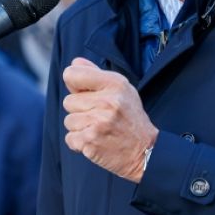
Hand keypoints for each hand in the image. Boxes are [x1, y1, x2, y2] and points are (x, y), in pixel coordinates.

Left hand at [62, 57, 158, 182]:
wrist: (145, 151)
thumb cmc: (131, 118)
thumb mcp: (122, 90)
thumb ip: (96, 74)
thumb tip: (75, 63)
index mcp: (114, 84)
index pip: (72, 74)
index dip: (74, 84)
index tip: (83, 92)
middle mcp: (106, 102)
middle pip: (68, 101)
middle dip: (80, 109)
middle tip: (99, 116)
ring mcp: (98, 123)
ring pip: (68, 120)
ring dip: (80, 127)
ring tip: (98, 129)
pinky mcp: (90, 142)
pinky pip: (69, 138)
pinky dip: (79, 142)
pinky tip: (95, 140)